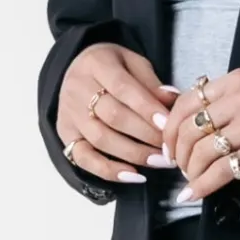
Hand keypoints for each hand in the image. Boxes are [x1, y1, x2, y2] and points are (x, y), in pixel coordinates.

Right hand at [55, 42, 179, 184]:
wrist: (78, 68)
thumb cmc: (112, 67)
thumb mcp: (134, 63)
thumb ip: (151, 83)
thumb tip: (173, 100)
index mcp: (96, 63)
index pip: (122, 87)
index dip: (146, 107)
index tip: (168, 123)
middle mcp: (77, 88)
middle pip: (112, 116)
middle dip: (146, 134)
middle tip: (171, 147)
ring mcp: (69, 113)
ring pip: (100, 139)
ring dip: (134, 154)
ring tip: (160, 161)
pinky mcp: (66, 135)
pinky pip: (83, 158)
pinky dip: (109, 170)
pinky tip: (134, 176)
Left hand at [161, 68, 239, 201]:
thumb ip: (221, 101)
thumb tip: (176, 121)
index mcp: (237, 81)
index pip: (187, 102)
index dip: (169, 128)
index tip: (168, 146)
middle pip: (190, 129)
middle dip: (178, 154)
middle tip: (179, 168)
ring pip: (201, 151)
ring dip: (190, 171)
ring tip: (192, 180)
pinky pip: (221, 171)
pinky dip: (202, 186)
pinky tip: (194, 194)